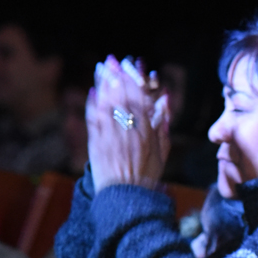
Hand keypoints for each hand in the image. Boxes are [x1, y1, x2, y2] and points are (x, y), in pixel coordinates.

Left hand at [87, 55, 170, 191]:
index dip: (133, 80)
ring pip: (106, 104)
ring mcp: (110, 137)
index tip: (131, 66)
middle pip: (121, 97)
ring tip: (102, 69)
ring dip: (103, 84)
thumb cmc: (146, 174)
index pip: (139, 99)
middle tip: (112, 61)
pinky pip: (93, 120)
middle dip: (116, 76)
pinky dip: (92, 104)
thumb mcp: (163, 150)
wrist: (125, 197)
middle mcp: (128, 131)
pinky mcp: (95, 144)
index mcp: (147, 132)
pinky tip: (93, 91)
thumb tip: (165, 99)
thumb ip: (163, 123)